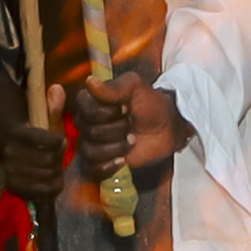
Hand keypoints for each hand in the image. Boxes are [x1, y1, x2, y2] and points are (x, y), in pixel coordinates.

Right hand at [0, 106, 70, 203]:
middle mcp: (11, 153)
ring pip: (46, 178)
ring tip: (53, 166)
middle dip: (59, 158)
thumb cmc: (13, 116)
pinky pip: (36, 192)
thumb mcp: (30, 107)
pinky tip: (49, 181)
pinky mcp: (10, 183)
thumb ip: (48, 104)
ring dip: (54, 173)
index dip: (59, 142)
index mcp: (17, 133)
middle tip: (57, 154)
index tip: (59, 139)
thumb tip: (58, 89)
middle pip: (50, 162)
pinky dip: (46, 189)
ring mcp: (9, 169)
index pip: (51, 143)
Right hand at [63, 71, 188, 176]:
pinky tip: (123, 159)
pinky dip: (109, 165)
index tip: (124, 108)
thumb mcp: (136, 88)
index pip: (84, 108)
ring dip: (116, 147)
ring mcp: (92, 143)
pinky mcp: (99, 162)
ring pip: (91, 151)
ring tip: (132, 140)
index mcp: (91, 101)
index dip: (105, 112)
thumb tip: (90, 82)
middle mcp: (87, 122)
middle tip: (131, 123)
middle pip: (89, 131)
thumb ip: (113, 87)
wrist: (166, 128)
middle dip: (116, 129)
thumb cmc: (150, 104)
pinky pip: (93, 169)